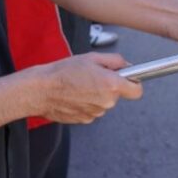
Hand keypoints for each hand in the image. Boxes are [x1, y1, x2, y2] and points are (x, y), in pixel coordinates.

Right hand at [27, 52, 141, 123]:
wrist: (41, 90)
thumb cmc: (64, 72)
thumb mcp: (92, 58)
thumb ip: (115, 61)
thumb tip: (127, 67)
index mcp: (111, 85)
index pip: (137, 90)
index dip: (134, 83)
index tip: (127, 78)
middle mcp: (106, 102)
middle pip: (117, 95)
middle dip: (109, 86)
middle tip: (92, 76)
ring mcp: (96, 113)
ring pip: (103, 102)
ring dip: (96, 94)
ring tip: (79, 85)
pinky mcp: (85, 120)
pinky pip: (92, 109)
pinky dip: (86, 103)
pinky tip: (74, 95)